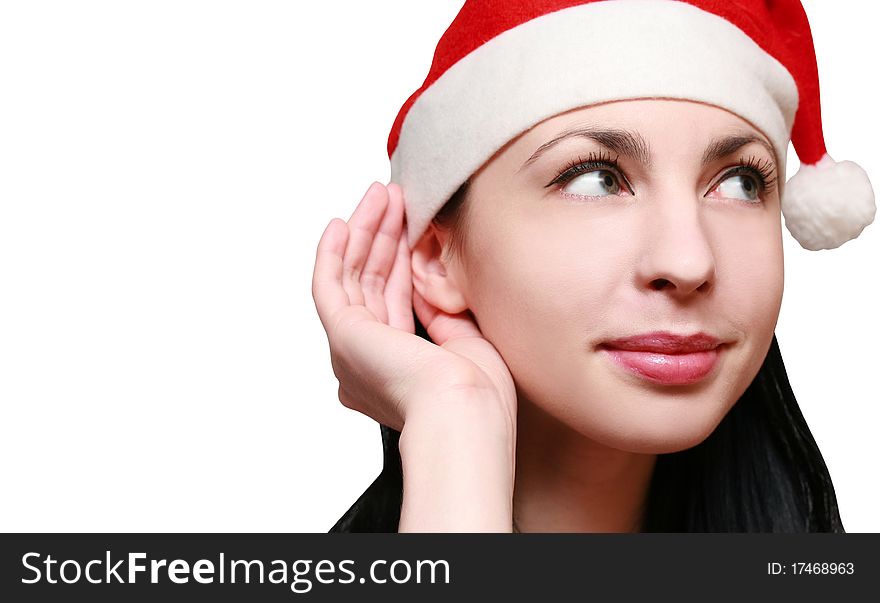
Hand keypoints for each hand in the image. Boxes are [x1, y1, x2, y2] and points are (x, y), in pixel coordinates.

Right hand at [311, 181, 516, 433]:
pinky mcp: (342, 335)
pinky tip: (341, 224)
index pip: (393, 300)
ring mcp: (350, 349)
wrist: (465, 412)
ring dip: (365, 232)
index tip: (414, 227)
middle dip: (384, 236)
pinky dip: (331, 253)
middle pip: (370, 283)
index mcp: (394, 370)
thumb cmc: (477, 393)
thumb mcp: (464, 340)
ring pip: (351, 277)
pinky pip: (327, 285)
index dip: (400, 260)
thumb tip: (430, 280)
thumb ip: (441, 311)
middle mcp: (365, 362)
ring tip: (382, 195)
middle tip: (397, 198)